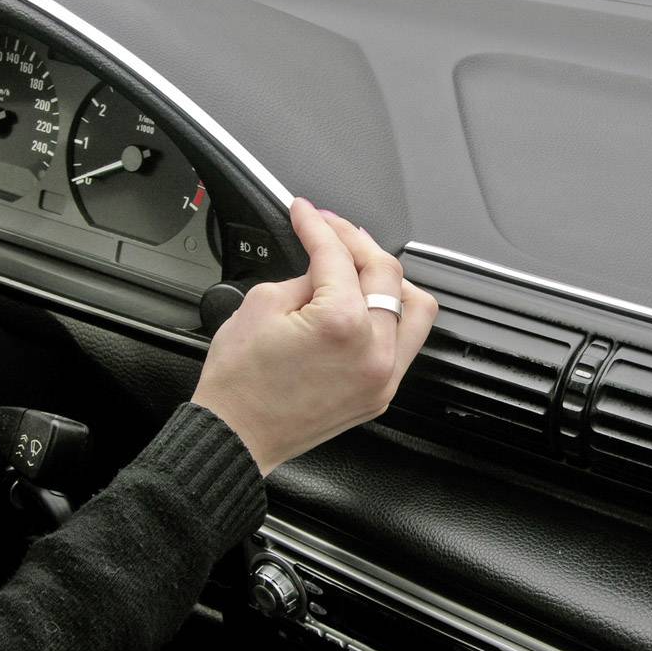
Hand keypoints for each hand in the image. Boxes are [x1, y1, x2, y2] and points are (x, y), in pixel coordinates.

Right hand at [191, 197, 437, 474]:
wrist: (236, 436)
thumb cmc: (240, 384)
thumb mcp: (261, 305)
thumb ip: (304, 276)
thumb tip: (325, 266)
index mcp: (343, 324)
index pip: (338, 256)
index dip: (318, 225)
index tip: (307, 214)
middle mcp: (374, 351)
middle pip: (386, 274)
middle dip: (356, 243)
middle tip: (331, 231)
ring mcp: (383, 376)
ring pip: (415, 309)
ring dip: (391, 280)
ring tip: (361, 267)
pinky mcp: (381, 393)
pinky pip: (405, 344)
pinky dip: (391, 317)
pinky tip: (367, 305)